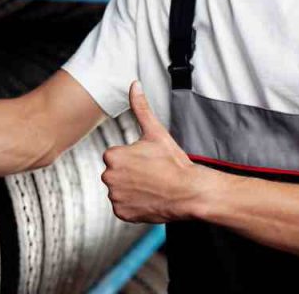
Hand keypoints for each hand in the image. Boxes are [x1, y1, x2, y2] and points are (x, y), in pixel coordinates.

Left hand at [101, 80, 214, 222]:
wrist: (190, 192)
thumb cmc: (174, 162)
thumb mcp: (156, 132)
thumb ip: (141, 107)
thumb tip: (134, 84)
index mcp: (113, 155)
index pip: (116, 156)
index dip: (134, 158)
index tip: (149, 161)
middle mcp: (109, 177)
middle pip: (116, 173)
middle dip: (130, 173)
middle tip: (152, 174)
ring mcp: (115, 197)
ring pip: (120, 190)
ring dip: (132, 189)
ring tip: (152, 186)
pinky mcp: (122, 213)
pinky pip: (123, 207)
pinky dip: (133, 205)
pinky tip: (148, 198)